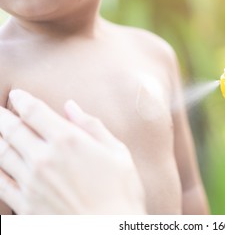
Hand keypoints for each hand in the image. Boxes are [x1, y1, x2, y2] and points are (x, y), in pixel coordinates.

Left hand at [0, 90, 145, 213]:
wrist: (110, 232)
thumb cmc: (121, 192)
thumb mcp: (117, 153)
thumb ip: (92, 127)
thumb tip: (70, 106)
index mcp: (68, 140)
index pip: (34, 112)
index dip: (22, 100)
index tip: (17, 95)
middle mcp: (44, 158)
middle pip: (12, 129)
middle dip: (3, 116)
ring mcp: (31, 182)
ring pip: (1, 152)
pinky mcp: (24, 204)